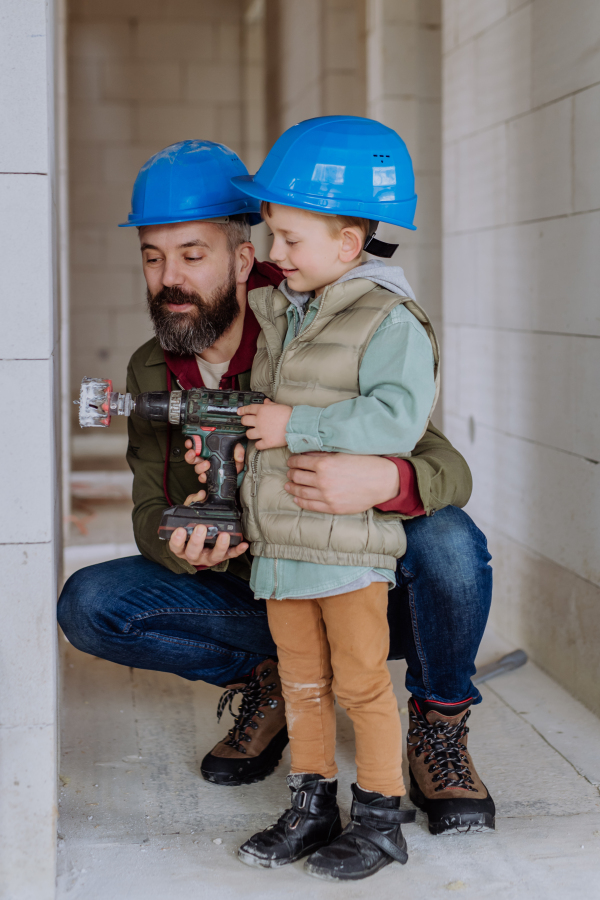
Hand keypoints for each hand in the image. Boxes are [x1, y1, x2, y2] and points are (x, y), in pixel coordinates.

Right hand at [168, 491, 248, 565]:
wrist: (202, 543)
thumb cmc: (192, 528)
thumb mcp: (188, 516)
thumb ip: (193, 503)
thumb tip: (202, 494)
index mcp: (182, 546)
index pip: (176, 546)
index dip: (177, 540)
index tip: (180, 530)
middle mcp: (194, 555)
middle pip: (193, 552)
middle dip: (197, 541)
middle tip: (201, 528)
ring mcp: (208, 558)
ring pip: (213, 557)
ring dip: (219, 546)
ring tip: (223, 535)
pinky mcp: (222, 557)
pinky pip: (230, 555)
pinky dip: (237, 550)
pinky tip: (243, 544)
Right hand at [184, 440, 245, 487]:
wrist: (238, 468)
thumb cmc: (235, 456)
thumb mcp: (237, 449)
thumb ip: (238, 450)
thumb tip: (238, 458)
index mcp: (209, 449)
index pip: (196, 445)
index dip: (190, 444)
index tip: (190, 443)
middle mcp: (205, 458)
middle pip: (192, 457)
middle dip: (190, 455)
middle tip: (193, 453)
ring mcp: (206, 468)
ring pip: (197, 468)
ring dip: (199, 466)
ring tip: (206, 464)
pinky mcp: (209, 476)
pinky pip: (202, 478)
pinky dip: (202, 477)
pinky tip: (205, 476)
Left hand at [237, 398, 291, 449]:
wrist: (297, 425)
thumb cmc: (289, 414)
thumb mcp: (279, 406)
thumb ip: (270, 405)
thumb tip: (266, 402)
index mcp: (262, 410)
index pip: (248, 409)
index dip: (242, 410)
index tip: (239, 412)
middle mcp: (259, 421)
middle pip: (244, 421)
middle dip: (245, 422)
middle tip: (248, 423)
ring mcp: (262, 432)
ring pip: (248, 434)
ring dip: (251, 433)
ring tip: (255, 434)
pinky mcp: (266, 442)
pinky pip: (257, 445)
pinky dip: (259, 444)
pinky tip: (262, 443)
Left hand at [285, 452, 399, 514]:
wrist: (382, 482)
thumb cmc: (364, 464)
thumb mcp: (342, 454)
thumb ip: (323, 455)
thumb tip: (306, 454)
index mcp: (323, 465)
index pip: (299, 462)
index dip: (293, 461)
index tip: (291, 461)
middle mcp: (322, 481)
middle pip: (298, 477)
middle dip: (291, 474)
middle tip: (289, 472)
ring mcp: (326, 496)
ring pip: (301, 492)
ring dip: (292, 488)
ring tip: (288, 485)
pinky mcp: (332, 507)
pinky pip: (310, 506)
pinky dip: (301, 502)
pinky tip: (297, 499)